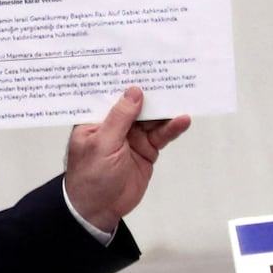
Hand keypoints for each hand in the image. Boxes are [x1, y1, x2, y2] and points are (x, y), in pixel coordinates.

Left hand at [64, 86, 190, 232]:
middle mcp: (114, 124)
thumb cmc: (90, 177)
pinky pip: (161, 134)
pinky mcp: (147, 149)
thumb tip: (134, 91)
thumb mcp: (102, 144)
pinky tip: (182, 119)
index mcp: (96, 118)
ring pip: (152, 117)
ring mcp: (132, 136)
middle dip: (151, 90)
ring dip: (165, 108)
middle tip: (168, 73)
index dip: (125, 79)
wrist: (99, 210)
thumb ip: (119, 118)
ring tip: (182, 93)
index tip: (141, 61)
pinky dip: (172, 127)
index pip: (111, 93)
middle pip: (136, 103)